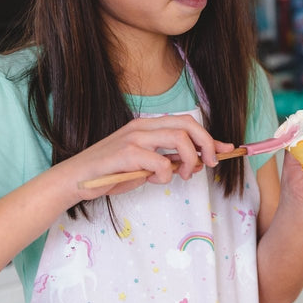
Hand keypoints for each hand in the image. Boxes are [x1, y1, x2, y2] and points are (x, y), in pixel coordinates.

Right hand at [60, 114, 234, 201]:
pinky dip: (165, 174)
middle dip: (206, 143)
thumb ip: (169, 160)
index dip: (209, 136)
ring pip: (179, 138)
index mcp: (148, 126)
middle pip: (188, 124)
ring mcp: (134, 137)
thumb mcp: (146, 165)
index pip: (186, 122)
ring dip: (189, 159)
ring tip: (183, 175)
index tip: (226, 149)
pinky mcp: (127, 153)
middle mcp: (143, 126)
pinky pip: (160, 162)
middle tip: (210, 164)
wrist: (76, 180)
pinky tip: (154, 180)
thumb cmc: (111, 173)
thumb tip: (199, 162)